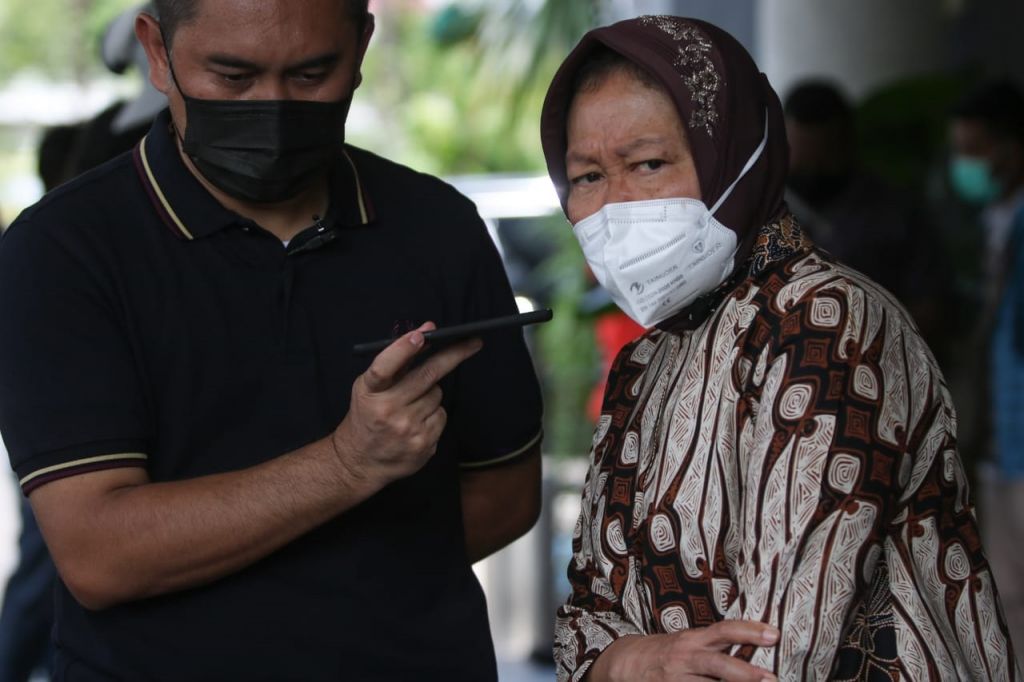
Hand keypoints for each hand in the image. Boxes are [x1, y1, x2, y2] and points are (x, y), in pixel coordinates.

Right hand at [331, 322, 480, 492]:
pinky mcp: (423, 443)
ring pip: (437, 394)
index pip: (384, 367)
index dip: (403, 349)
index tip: (422, 335)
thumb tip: (425, 331)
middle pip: (427, 375)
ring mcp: (406, 428)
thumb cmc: (368, 416)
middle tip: (472, 342)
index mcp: (369, 391)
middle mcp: (387, 410)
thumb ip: (397, 360)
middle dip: (453, 355)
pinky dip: (434, 413)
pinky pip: (441, 415)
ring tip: (411, 406)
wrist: (360, 461)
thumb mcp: (371, 387)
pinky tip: (417, 422)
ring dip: (431, 393)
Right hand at [589, 620, 779, 681]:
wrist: (627, 663)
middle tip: (771, 679)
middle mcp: (686, 657)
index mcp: (693, 640)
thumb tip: (753, 650)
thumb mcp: (689, 642)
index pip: (724, 630)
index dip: (749, 631)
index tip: (774, 635)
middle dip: (746, 673)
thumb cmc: (666, 652)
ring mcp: (677, 679)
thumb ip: (716, 646)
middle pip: (718, 664)